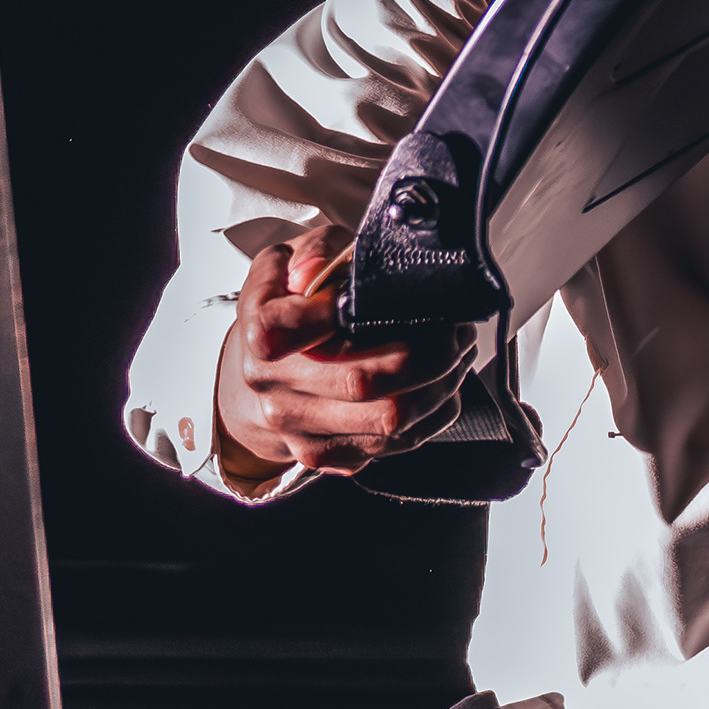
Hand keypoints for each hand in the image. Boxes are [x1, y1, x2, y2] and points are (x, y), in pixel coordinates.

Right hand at [212, 225, 468, 479]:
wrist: (253, 374)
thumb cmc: (281, 311)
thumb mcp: (289, 261)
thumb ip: (314, 252)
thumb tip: (316, 272)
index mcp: (261, 335)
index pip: (301, 330)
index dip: (360, 314)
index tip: (405, 299)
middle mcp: (274, 391)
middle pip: (364, 382)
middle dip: (429, 354)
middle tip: (454, 329)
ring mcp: (300, 431)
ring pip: (390, 420)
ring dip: (440, 386)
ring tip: (455, 354)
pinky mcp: (327, 456)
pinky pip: (396, 443)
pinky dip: (431, 413)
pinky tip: (438, 385)